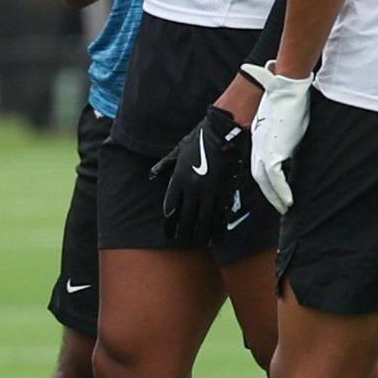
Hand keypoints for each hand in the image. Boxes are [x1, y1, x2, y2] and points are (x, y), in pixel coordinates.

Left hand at [149, 105, 247, 246]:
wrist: (225, 132)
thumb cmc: (200, 137)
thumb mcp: (178, 149)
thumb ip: (165, 165)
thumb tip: (152, 175)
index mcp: (179, 177)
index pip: (171, 207)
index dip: (169, 224)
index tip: (168, 234)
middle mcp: (193, 187)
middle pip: (186, 218)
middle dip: (183, 234)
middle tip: (182, 244)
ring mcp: (210, 191)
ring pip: (203, 220)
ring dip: (200, 235)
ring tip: (197, 245)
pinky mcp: (226, 191)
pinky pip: (220, 215)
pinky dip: (218, 229)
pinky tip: (216, 239)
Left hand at [240, 63, 311, 213]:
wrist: (286, 86)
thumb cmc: (289, 97)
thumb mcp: (285, 118)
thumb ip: (285, 131)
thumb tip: (293, 138)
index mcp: (260, 136)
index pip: (259, 164)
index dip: (265, 180)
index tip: (274, 190)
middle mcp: (258, 143)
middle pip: (258, 176)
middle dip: (268, 193)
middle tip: (279, 206)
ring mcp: (264, 147)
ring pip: (265, 180)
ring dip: (275, 196)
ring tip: (285, 208)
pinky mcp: (273, 149)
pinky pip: (275, 177)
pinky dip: (282, 190)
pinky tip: (288, 201)